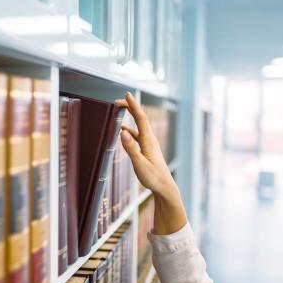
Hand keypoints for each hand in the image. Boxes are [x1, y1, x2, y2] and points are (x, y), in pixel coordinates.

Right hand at [115, 92, 186, 234]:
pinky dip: (129, 129)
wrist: (164, 187)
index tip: (126, 95)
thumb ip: (131, 148)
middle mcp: (150, 139)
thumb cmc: (152, 177)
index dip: (133, 105)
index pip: (140, 118)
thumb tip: (122, 132)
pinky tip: (122, 130)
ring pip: (138, 125)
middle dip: (130, 107)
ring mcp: (149, 144)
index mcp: (148, 140)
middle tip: (117, 101)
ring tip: (118, 110)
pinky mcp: (147, 149)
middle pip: (140, 118)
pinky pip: (137, 134)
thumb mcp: (139, 164)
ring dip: (129, 116)